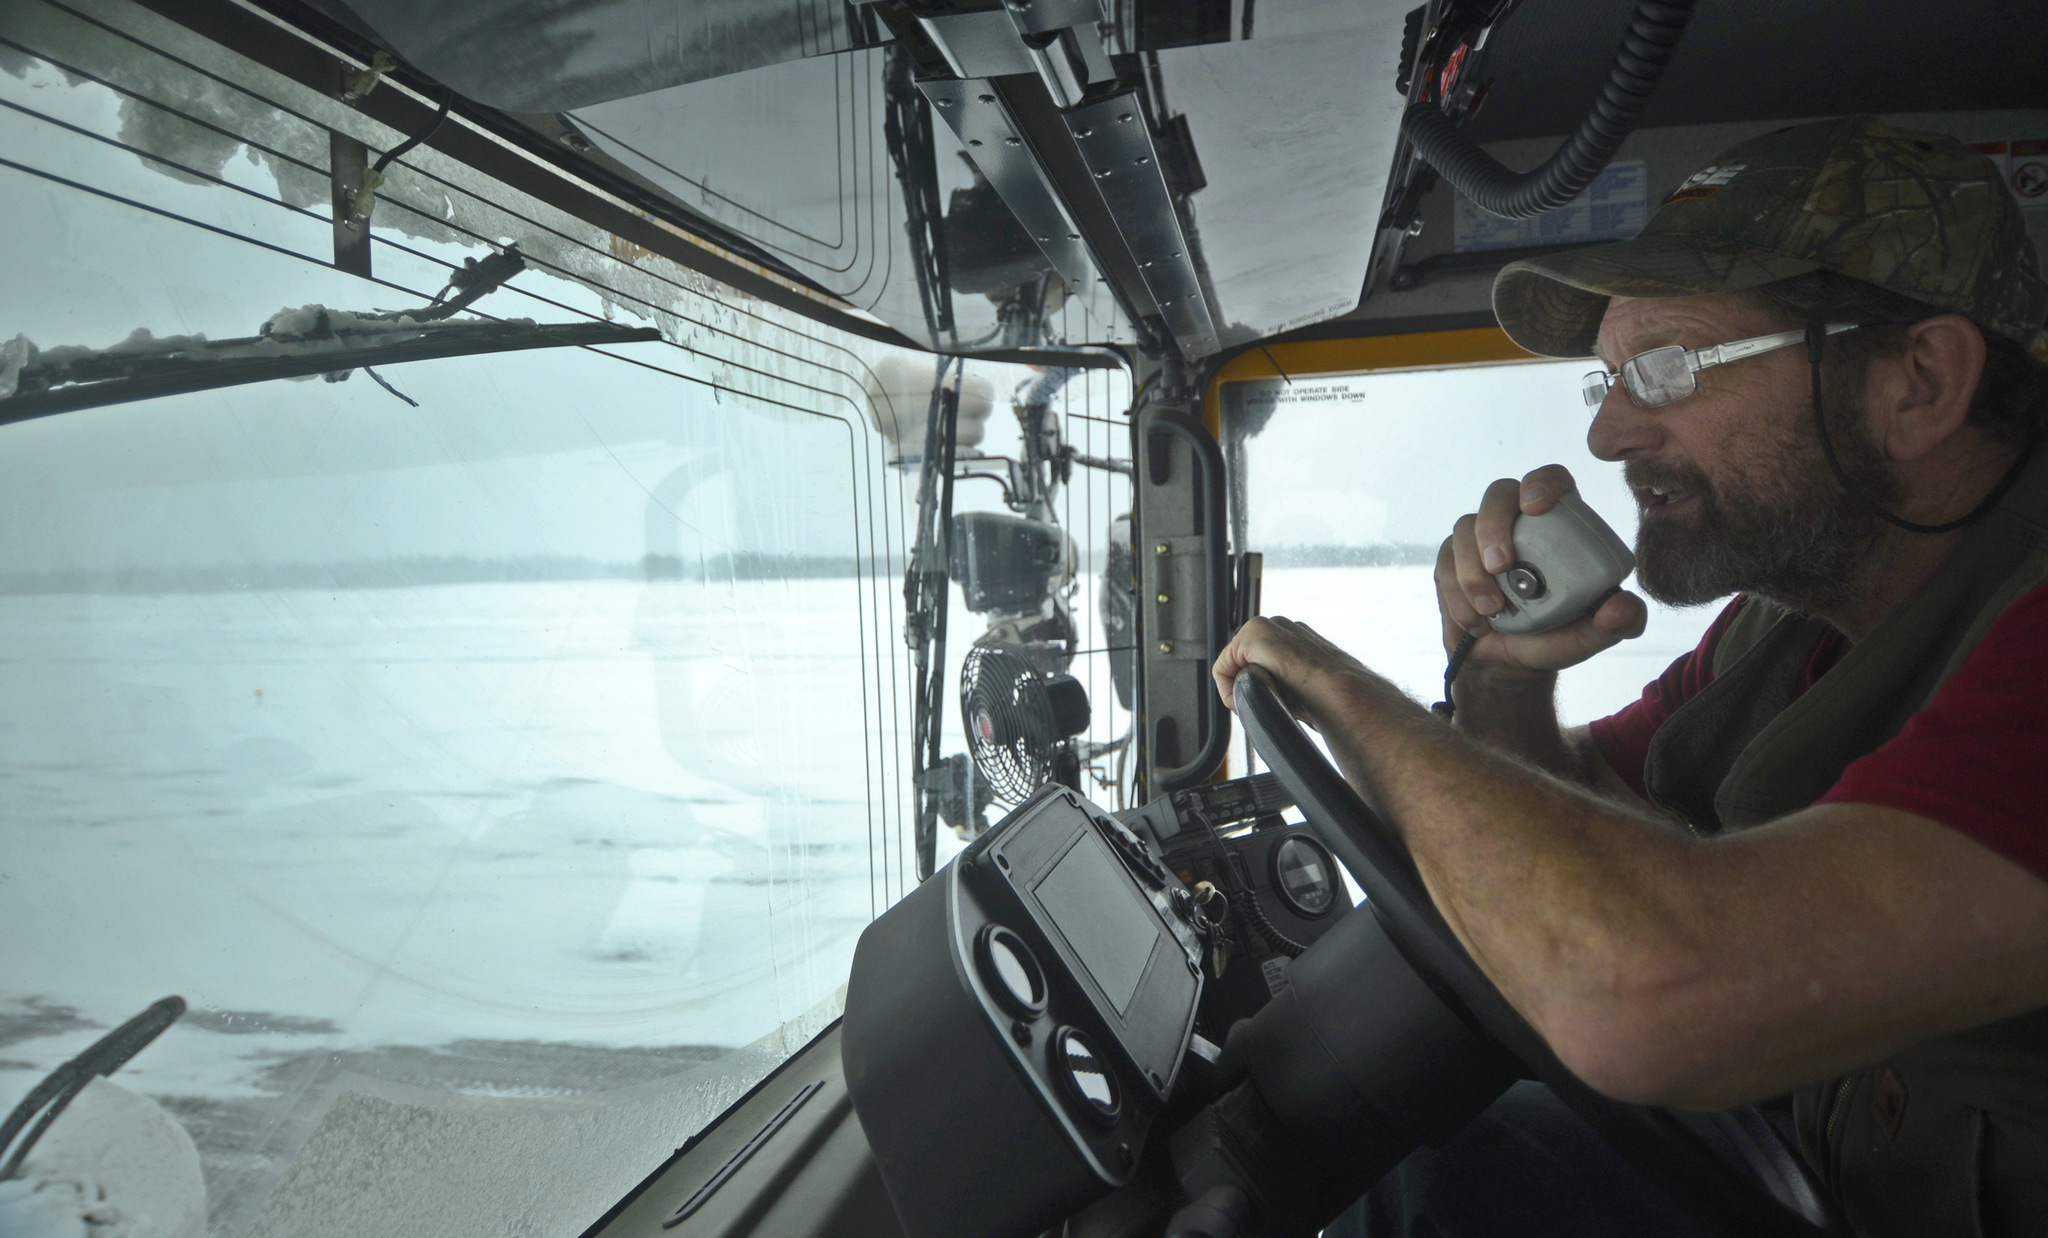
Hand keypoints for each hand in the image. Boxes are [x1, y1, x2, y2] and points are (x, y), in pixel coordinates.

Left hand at [1212, 615, 1374, 721]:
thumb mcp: (1305, 686)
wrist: (1342, 694)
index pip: (1255, 661)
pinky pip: (1222, 667)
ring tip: (1262, 702)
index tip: (1268, 703)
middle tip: (1264, 704)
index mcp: (1294, 636)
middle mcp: (1279, 626)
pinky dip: (1228, 689)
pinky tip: (1250, 699)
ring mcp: (1267, 626)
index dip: (1254, 687)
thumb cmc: (1331, 697)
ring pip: (1232, 663)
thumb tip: (1282, 694)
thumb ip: (1287, 681)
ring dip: (1240, 687)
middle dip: (1245, 685)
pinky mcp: (1254, 634)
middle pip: (1240, 660)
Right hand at [1437, 465, 1646, 674]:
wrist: (1509, 664)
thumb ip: (1621, 622)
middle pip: (1499, 494)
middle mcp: (1518, 523)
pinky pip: (1445, 563)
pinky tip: (1476, 621)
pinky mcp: (1451, 560)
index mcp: (1560, 524)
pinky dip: (1458, 595)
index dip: (1542, 483)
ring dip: (1473, 573)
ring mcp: (1480, 539)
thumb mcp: (1595, 634)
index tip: (1535, 507)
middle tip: (1501, 566)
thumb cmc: (1555, 637)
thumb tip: (1624, 608)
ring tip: (1491, 611)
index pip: (1551, 480)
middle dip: (1493, 526)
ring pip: (1465, 529)